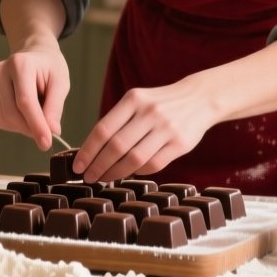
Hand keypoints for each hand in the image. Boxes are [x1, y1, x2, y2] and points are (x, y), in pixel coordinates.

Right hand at [0, 36, 68, 151]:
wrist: (34, 54)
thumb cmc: (49, 67)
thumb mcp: (61, 82)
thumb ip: (55, 107)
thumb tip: (51, 132)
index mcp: (19, 64)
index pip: (25, 101)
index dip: (36, 125)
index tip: (47, 143)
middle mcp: (0, 71)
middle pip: (11, 113)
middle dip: (30, 129)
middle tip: (47, 135)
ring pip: (3, 119)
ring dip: (23, 128)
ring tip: (38, 118)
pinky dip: (14, 125)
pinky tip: (26, 115)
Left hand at [75, 77, 221, 182]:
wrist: (199, 98)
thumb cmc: (160, 104)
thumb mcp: (138, 101)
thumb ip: (118, 121)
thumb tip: (92, 150)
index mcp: (133, 100)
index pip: (103, 129)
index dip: (87, 151)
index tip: (77, 166)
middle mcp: (149, 112)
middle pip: (116, 147)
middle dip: (98, 166)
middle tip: (88, 177)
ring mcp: (166, 128)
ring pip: (134, 159)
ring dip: (115, 173)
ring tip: (104, 178)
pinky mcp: (180, 144)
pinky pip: (153, 165)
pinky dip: (138, 172)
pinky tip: (129, 173)